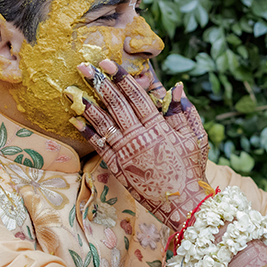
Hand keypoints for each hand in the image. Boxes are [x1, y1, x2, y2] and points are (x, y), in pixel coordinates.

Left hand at [74, 60, 209, 230]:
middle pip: (117, 105)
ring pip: (103, 123)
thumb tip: (176, 87)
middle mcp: (140, 137)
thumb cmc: (192, 170)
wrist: (182, 203)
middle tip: (85, 67)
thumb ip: (184, 113)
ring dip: (87, 105)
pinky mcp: (118, 166)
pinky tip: (75, 119)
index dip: (121, 79)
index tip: (108, 63)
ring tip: (71, 90)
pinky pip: (99, 146)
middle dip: (100, 84)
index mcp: (159, 127)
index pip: (137, 96)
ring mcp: (127, 152)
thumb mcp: (195, 139)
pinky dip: (87, 132)